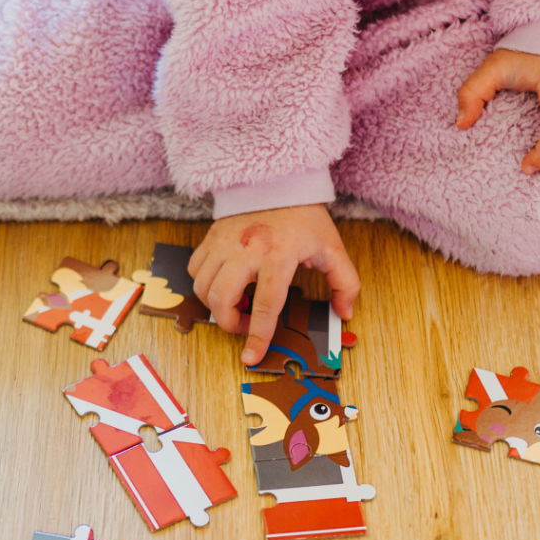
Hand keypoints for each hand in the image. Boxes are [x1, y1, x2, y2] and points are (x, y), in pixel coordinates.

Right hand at [190, 204, 359, 366]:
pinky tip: (224, 283)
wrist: (279, 181)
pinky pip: (194, 269)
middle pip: (221, 300)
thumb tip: (344, 313)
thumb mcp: (333, 248)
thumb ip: (345, 283)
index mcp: (278, 256)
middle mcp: (246, 251)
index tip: (251, 357)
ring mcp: (224, 243)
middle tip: (247, 324)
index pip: (265, 306)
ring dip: (216, 305)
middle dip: (230, 323)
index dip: (258, 337)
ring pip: (202, 287)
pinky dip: (204, 284)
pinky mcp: (211, 237)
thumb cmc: (305, 218)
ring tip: (238, 303)